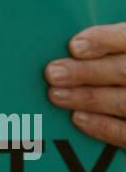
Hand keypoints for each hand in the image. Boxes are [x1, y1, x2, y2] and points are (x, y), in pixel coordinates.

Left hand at [44, 23, 125, 149]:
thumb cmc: (117, 66)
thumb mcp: (117, 52)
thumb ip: (103, 48)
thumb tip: (67, 48)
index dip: (103, 40)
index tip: (74, 46)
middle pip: (123, 70)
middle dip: (86, 72)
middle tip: (53, 73)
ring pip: (123, 101)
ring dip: (86, 98)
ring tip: (56, 95)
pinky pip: (125, 131)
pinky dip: (101, 125)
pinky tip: (77, 117)